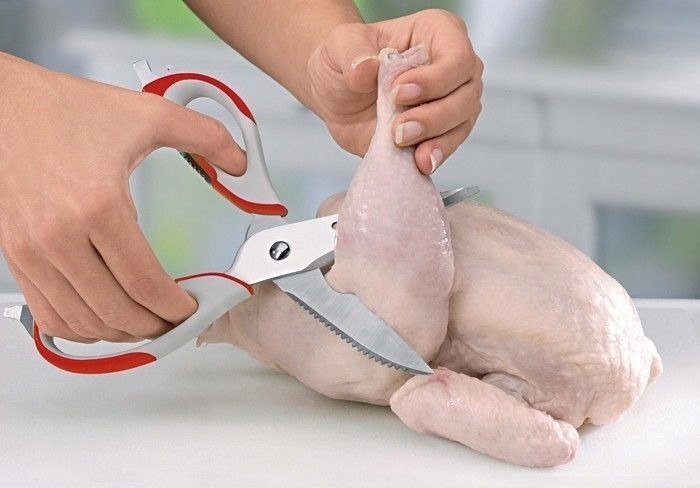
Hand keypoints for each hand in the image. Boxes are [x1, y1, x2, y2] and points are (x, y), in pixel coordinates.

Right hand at [0, 53, 244, 342]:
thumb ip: (204, 136)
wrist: (0, 105)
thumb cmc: (63, 110)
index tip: (190, 307)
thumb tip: (239, 161)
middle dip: (155, 326)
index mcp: (98, 207)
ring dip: (121, 332)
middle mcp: (59, 236)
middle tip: (175, 320)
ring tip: (146, 321)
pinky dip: (80, 327)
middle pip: (116, 312)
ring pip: (83, 322)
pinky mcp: (14, 256)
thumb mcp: (148, 114)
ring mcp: (31, 251)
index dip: (175, 307)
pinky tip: (103, 317)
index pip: (145, 284)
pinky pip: (48, 314)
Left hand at [307, 8, 483, 173]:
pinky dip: (434, 156)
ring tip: (402, 143)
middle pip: (466, 95)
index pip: (457, 56)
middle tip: (398, 128)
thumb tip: (366, 68)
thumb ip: (353, 54)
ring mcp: (452, 102)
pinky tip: (418, 163)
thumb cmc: (347, 60)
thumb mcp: (341, 46)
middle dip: (434, 115)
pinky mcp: (441, 133)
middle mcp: (454, 68)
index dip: (434, 79)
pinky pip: (448, 146)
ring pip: (462, 123)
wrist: (337, 94)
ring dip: (436, 139)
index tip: (398, 91)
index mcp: (439, 33)